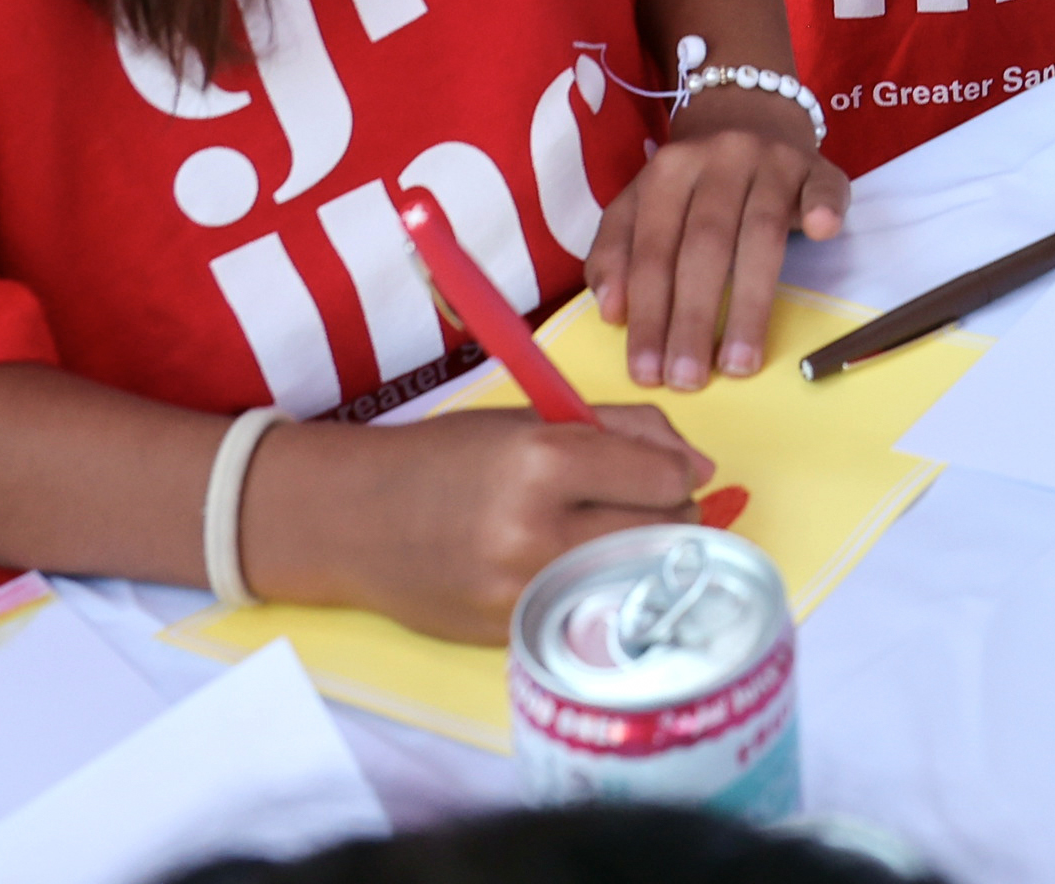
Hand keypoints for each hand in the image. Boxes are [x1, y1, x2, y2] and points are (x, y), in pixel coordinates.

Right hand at [254, 403, 714, 643]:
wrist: (352, 520)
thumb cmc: (449, 458)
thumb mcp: (537, 419)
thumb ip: (629, 431)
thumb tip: (702, 468)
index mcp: (544, 462)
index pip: (667, 480)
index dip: (677, 473)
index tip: (659, 472)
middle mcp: (536, 532)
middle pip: (664, 535)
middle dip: (669, 517)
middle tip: (639, 505)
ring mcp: (523, 593)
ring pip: (636, 580)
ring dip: (641, 558)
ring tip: (610, 535)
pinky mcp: (511, 634)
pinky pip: (592, 613)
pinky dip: (599, 592)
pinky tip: (571, 569)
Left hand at [587, 90, 845, 389]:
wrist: (748, 110)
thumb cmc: (691, 181)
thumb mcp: (640, 205)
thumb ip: (616, 253)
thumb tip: (612, 311)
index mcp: (667, 172)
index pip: (654, 250)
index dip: (648, 313)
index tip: (646, 373)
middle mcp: (718, 160)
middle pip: (704, 246)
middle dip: (693, 318)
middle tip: (688, 380)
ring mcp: (772, 160)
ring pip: (762, 233)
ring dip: (751, 303)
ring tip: (740, 364)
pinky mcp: (817, 165)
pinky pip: (824, 187)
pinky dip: (822, 208)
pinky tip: (822, 234)